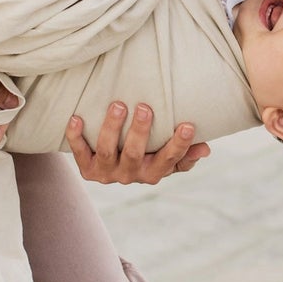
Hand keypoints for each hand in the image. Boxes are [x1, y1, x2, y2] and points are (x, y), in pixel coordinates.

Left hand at [66, 103, 210, 184]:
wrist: (106, 168)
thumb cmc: (146, 156)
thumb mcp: (166, 159)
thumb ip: (185, 156)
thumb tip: (206, 149)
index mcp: (153, 174)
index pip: (169, 161)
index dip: (180, 146)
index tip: (188, 125)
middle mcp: (129, 176)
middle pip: (135, 155)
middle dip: (140, 132)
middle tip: (145, 107)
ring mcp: (106, 173)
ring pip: (107, 151)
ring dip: (111, 128)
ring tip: (118, 105)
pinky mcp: (87, 169)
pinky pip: (79, 153)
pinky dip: (76, 137)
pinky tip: (76, 118)